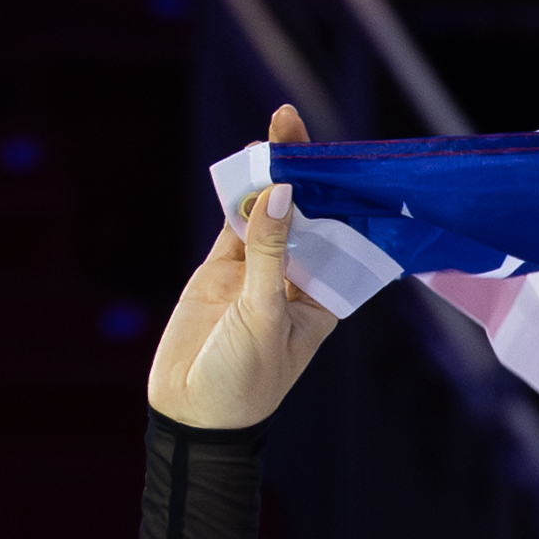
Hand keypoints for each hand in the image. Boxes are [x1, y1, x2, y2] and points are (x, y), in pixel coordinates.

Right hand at [150, 105, 336, 429]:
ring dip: (269, 178)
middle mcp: (296, 282)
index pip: (340, 240)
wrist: (192, 414)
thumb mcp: (262, 315)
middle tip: (296, 123)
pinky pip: (232, 226)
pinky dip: (237, 197)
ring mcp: (257, 274)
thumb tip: (282, 194)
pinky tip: (246, 166)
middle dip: (304, 175)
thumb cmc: (245, 380)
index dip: (341, 201)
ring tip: (274, 131)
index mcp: (325, 299)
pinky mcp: (220, 271)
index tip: (346, 161)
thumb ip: (269, 253)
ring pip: (266, 215)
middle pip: (305, 219)